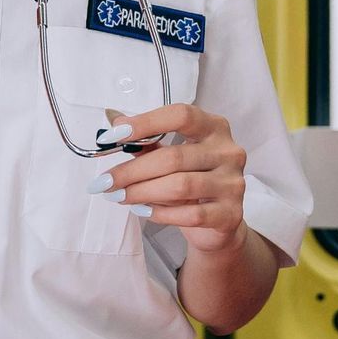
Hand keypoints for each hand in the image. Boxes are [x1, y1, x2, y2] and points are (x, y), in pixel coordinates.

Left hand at [89, 103, 248, 255]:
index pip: (180, 115)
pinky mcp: (230, 214)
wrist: (218, 222)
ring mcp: (232, 183)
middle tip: (105, 182)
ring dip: (141, 192)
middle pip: (174, 157)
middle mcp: (228, 151)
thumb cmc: (191, 179)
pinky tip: (142, 212)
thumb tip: (112, 119)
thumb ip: (146, 140)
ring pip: (180, 186)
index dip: (145, 123)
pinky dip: (160, 213)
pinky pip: (190, 215)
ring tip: (118, 196)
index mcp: (214, 127)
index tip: (111, 137)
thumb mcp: (171, 156)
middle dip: (132, 171)